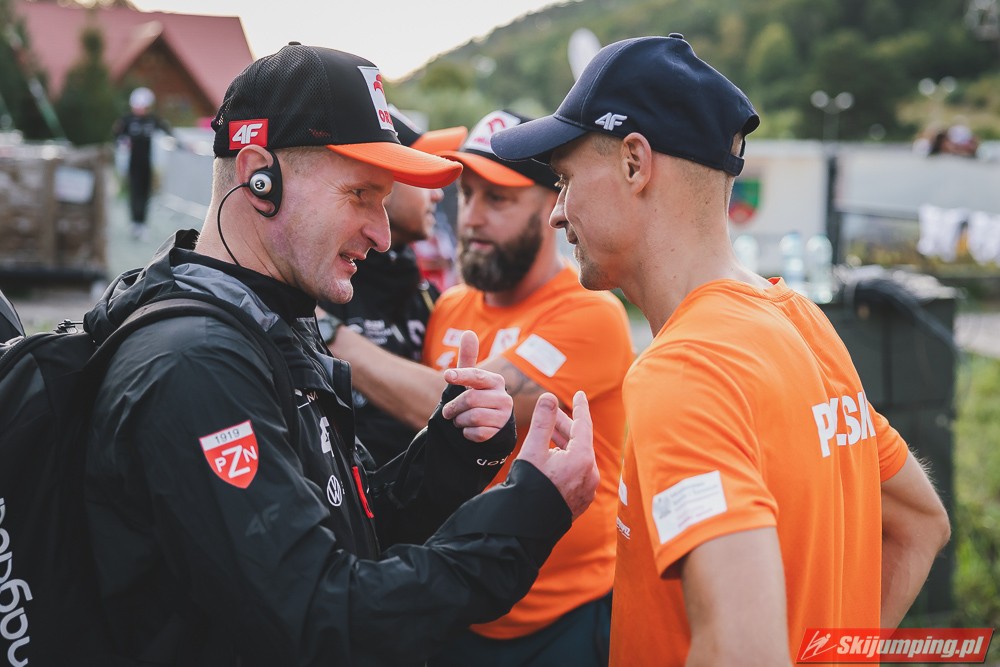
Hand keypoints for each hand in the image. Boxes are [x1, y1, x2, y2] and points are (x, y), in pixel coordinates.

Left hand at [441, 331, 513, 441]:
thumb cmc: (477, 398)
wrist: (490, 427)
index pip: (476, 375)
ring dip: (459, 421)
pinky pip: (476, 433)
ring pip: (472, 417)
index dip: (460, 375)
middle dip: (453, 407)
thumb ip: (469, 357)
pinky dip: (467, 433)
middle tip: (448, 412)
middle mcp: (504, 397)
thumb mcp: (472, 379)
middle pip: (470, 399)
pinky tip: (469, 430)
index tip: (447, 375)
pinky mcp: (499, 433)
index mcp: (495, 381)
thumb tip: (468, 332)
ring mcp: (503, 416)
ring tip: (459, 420)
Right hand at [516, 391, 596, 519]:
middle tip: (552, 414)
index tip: (579, 394)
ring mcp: (587, 489)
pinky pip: (577, 473)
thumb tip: (549, 397)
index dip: (580, 407)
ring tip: (548, 437)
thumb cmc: (529, 487)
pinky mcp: (580, 500)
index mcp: (582, 459)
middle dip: (565, 426)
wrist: (527, 526)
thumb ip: (543, 422)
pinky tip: (552, 460)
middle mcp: (590, 474)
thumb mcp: (533, 450)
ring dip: (564, 445)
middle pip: (580, 441)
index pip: (584, 425)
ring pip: (578, 458)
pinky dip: (566, 461)